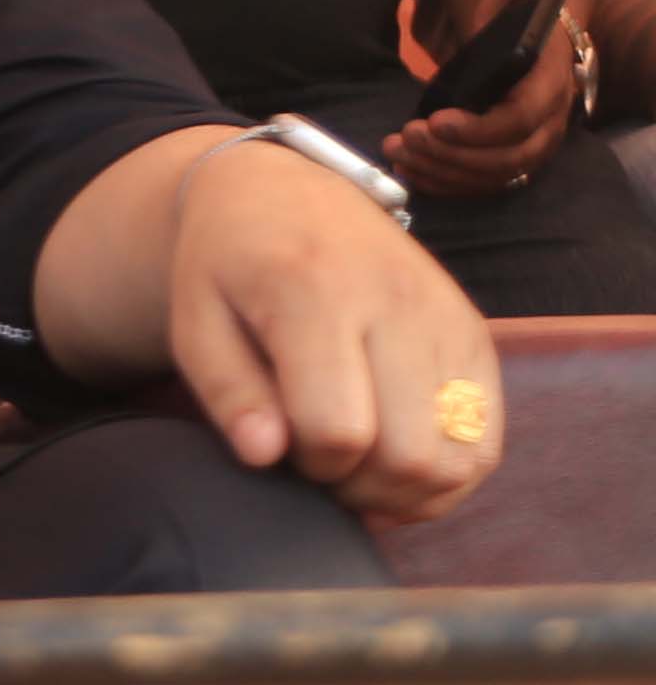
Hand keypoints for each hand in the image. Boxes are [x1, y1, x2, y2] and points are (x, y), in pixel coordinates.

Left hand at [160, 134, 501, 520]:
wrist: (286, 194)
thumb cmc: (228, 267)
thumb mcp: (196, 321)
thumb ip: (228, 392)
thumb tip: (266, 457)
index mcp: (316, 294)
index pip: (339, 429)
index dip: (308, 464)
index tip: (281, 447)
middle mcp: (398, 304)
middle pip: (410, 454)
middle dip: (360, 486)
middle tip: (319, 465)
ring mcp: (448, 320)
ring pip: (461, 458)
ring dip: (408, 489)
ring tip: (357, 467)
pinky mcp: (477, 336)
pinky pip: (487, 441)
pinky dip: (448, 474)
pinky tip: (397, 463)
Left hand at [388, 6, 584, 194]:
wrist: (528, 56)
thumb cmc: (514, 32)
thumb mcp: (511, 5)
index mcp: (548, 88)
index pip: (522, 118)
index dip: (480, 128)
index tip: (435, 120)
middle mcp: (546, 127)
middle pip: (506, 158)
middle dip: (453, 153)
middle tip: (405, 136)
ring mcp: (529, 150)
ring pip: (492, 176)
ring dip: (442, 169)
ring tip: (397, 150)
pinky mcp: (508, 165)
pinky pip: (481, 187)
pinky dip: (444, 184)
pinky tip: (409, 172)